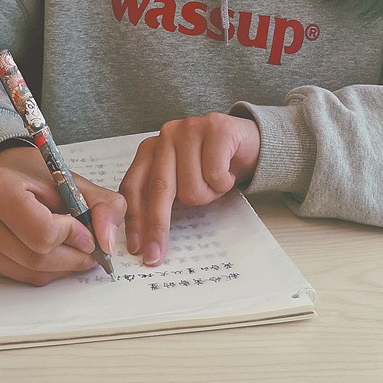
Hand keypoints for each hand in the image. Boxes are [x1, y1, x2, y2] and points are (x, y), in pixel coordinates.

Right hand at [0, 145, 125, 285]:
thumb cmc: (33, 175)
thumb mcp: (71, 179)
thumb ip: (103, 205)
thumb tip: (108, 243)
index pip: (43, 233)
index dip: (74, 237)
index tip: (87, 233)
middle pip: (36, 259)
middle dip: (71, 258)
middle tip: (88, 250)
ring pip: (27, 274)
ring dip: (57, 268)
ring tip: (69, 249)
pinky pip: (13, 277)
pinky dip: (37, 270)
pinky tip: (42, 250)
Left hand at [119, 113, 259, 267]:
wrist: (248, 143)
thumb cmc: (211, 166)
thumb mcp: (181, 181)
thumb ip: (161, 197)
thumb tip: (145, 239)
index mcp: (151, 148)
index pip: (134, 186)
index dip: (134, 219)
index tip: (136, 247)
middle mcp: (166, 135)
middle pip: (160, 189)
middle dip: (158, 226)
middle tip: (156, 255)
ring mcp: (190, 128)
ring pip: (192, 188)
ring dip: (208, 195)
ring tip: (215, 182)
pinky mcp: (216, 128)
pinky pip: (215, 175)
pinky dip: (224, 183)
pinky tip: (228, 171)